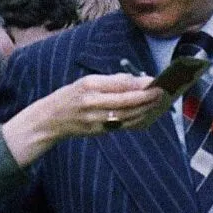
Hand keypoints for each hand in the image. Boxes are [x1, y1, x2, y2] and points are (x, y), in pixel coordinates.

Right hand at [1, 74, 172, 164]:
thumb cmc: (70, 96)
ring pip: (128, 115)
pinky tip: (148, 115)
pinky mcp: (98, 131)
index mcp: (90, 86)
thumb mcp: (86, 82)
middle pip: (127, 102)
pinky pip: (123, 125)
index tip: (155, 81)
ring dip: (146, 110)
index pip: (120, 84)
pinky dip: (138, 120)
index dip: (140, 84)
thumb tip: (137, 81)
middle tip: (163, 93)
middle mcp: (92, 103)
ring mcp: (95, 119)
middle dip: (147, 98)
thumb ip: (111, 81)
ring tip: (159, 104)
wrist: (50, 120)